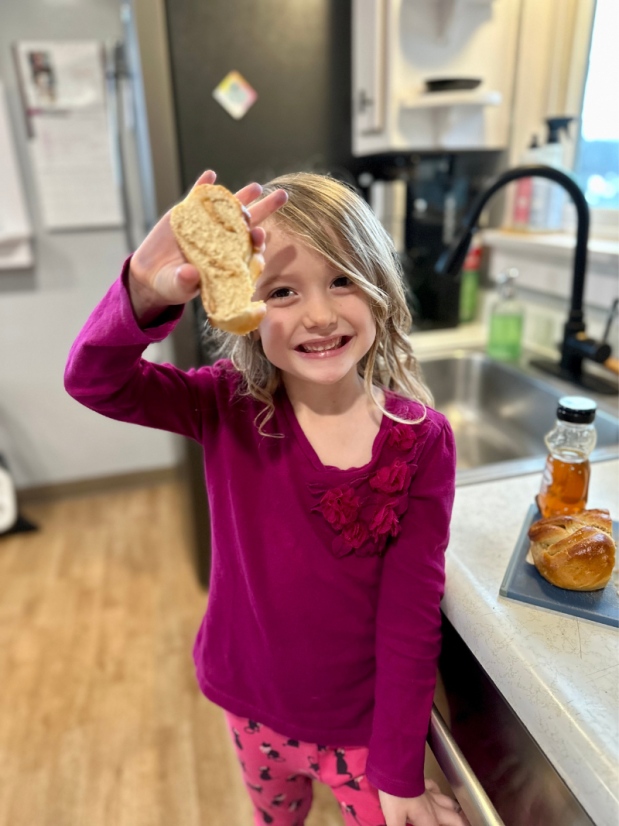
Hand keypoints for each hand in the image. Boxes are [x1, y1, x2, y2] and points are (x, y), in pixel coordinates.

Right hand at [128, 169, 287, 324]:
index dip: (256, 242)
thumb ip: (185, 283)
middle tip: (281, 196)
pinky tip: (210, 176)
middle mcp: (222, 239)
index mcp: (226, 260)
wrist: (152, 272)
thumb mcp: (177, 288)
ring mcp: (206, 223)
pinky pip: (197, 197)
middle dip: (265, 209)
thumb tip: (190, 274)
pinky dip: (203, 186)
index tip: (261, 234)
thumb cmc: (172, 285)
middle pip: (248, 223)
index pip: (248, 249)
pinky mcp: (187, 213)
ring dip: (243, 196)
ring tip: (256, 187)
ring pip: (228, 207)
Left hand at [379, 779, 469, 825]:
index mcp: (428, 819)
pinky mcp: (423, 783)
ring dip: (455, 811)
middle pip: (455, 820)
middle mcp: (434, 807)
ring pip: (449, 803)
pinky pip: (436, 787)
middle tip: (466, 825)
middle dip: (461, 825)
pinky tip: (437, 794)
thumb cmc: (394, 794)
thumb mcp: (394, 819)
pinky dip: (439, 793)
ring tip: (459, 817)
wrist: (394, 768)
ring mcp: (430, 793)